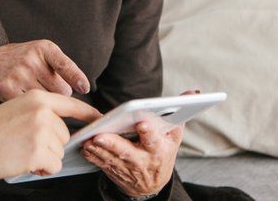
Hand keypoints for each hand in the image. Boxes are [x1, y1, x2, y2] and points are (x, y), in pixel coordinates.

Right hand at [0, 39, 89, 100]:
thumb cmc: (23, 59)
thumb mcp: (43, 52)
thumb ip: (62, 66)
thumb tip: (83, 88)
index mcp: (43, 48)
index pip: (64, 65)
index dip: (76, 78)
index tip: (85, 88)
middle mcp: (31, 60)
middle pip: (61, 90)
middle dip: (59, 93)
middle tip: (47, 88)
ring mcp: (19, 75)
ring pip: (48, 100)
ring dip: (47, 101)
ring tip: (36, 92)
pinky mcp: (8, 89)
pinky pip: (31, 106)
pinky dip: (32, 107)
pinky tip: (26, 100)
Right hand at [0, 89, 102, 179]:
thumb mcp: (15, 109)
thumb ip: (40, 112)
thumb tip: (62, 128)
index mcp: (36, 98)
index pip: (70, 105)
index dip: (88, 114)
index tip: (101, 119)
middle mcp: (42, 112)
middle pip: (64, 134)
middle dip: (51, 145)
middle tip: (26, 145)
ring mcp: (41, 131)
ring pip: (60, 152)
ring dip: (45, 157)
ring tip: (22, 152)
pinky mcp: (39, 151)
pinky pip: (54, 165)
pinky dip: (42, 169)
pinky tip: (24, 162)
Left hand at [81, 89, 197, 197]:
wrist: (151, 185)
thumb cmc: (162, 153)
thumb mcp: (174, 137)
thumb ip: (179, 114)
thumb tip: (192, 92)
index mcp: (158, 150)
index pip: (154, 140)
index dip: (149, 132)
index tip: (142, 123)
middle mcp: (142, 160)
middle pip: (126, 152)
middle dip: (113, 144)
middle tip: (100, 135)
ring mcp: (126, 168)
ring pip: (110, 158)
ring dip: (98, 150)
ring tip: (89, 139)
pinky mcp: (113, 171)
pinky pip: (100, 164)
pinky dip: (92, 156)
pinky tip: (85, 147)